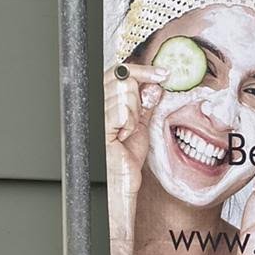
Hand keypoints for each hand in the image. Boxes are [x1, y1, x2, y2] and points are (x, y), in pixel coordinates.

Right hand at [104, 61, 165, 254]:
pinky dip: (129, 123)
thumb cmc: (124, 160)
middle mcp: (91, 105)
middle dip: (138, 96)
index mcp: (99, 102)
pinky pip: (122, 109)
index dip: (141, 70)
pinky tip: (122, 137)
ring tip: (125, 133)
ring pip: (124, 92)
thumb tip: (154, 85)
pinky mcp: (96, 125)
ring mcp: (92, 114)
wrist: (120, 184)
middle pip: (122, 77)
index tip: (163, 74)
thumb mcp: (139, 126)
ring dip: (134, 114)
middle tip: (137, 118)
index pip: (118, 71)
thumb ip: (144, 104)